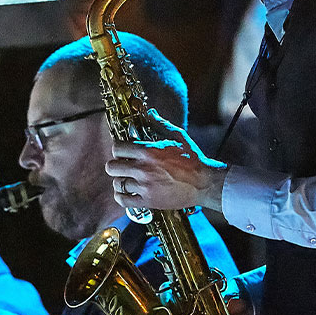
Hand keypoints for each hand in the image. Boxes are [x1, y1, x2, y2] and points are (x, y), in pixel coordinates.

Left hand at [106, 109, 226, 212]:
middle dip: (116, 166)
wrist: (204, 182)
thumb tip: (150, 113)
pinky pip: (123, 201)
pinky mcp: (148, 201)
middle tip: (123, 167)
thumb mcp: (178, 136)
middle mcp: (142, 168)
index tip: (124, 153)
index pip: (117, 148)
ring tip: (127, 180)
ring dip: (120, 181)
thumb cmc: (193, 159)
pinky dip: (121, 197)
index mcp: (147, 151)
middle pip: (111, 166)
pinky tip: (127, 194)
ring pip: (117, 184)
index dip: (119, 150)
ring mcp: (144, 186)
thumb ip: (160, 124)